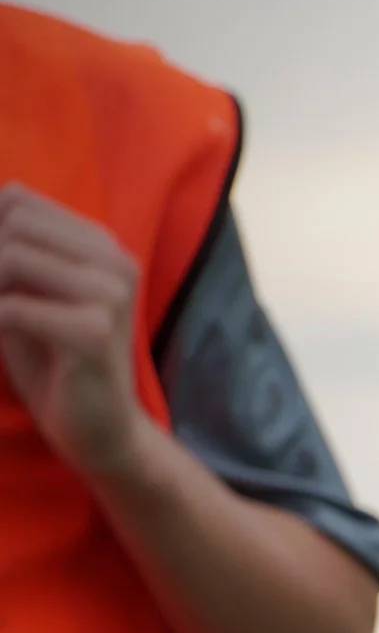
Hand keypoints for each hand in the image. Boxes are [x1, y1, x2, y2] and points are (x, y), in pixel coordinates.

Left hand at [0, 185, 148, 481]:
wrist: (100, 433)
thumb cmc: (55, 363)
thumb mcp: (28, 295)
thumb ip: (7, 255)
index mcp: (101, 246)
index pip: (19, 199)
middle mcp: (112, 263)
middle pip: (14, 222)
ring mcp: (108, 297)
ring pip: (12, 257)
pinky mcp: (93, 335)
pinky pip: (13, 308)